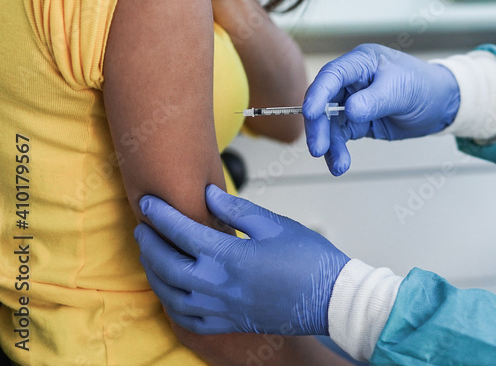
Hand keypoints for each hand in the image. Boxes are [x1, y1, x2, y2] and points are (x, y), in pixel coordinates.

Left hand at [134, 185, 348, 335]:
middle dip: (149, 244)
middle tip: (142, 228)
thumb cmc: (310, 259)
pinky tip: (172, 294)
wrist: (332, 299)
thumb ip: (237, 210)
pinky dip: (173, 305)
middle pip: (166, 264)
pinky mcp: (230, 323)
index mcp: (228, 256)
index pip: (181, 231)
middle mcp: (217, 285)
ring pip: (171, 294)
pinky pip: (188, 319)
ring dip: (155, 274)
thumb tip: (208, 194)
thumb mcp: (274, 225)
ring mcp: (221, 308)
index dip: (161, 215)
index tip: (148, 202)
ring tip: (151, 258)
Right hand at [304, 45, 460, 175]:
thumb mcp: (402, 90)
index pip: (332, 75)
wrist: (440, 104)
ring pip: (330, 123)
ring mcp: (352, 101)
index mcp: (361, 63)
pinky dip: (338, 151)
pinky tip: (340, 164)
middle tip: (318, 148)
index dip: (318, 94)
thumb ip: (375, 100)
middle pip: (324, 101)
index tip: (310, 113)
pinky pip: (341, 136)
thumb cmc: (424, 86)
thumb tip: (350, 111)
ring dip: (330, 144)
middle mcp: (352, 81)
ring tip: (338, 164)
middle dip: (319, 126)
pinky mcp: (357, 121)